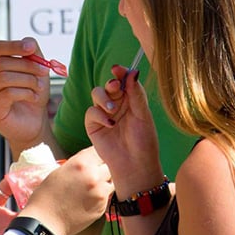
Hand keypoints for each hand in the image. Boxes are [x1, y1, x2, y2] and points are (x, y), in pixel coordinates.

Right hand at [0, 38, 53, 153]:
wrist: (32, 121)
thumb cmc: (30, 92)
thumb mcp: (35, 69)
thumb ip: (31, 52)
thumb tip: (28, 42)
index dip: (13, 46)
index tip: (31, 49)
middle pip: (1, 63)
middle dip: (27, 66)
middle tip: (44, 71)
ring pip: (4, 78)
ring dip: (28, 80)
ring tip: (39, 87)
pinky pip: (7, 93)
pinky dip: (26, 93)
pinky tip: (34, 97)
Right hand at [23, 146, 112, 234]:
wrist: (45, 222)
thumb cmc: (47, 195)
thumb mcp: (59, 171)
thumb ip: (78, 164)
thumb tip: (90, 162)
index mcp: (81, 163)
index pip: (98, 150)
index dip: (96, 154)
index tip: (93, 158)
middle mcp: (94, 176)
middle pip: (108, 165)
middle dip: (102, 167)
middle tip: (93, 172)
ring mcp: (100, 192)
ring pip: (111, 181)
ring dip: (105, 181)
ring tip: (91, 186)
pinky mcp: (102, 207)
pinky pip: (107, 196)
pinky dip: (101, 195)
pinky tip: (89, 198)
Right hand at [85, 67, 162, 197]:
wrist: (135, 165)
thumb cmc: (144, 142)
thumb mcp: (143, 116)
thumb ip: (136, 94)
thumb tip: (133, 71)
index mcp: (131, 100)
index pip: (123, 81)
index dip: (120, 73)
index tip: (118, 69)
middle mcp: (117, 104)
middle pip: (108, 85)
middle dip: (111, 84)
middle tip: (115, 87)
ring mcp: (104, 114)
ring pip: (96, 94)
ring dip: (103, 98)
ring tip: (113, 109)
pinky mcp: (93, 125)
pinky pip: (90, 112)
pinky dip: (99, 115)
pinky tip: (110, 124)